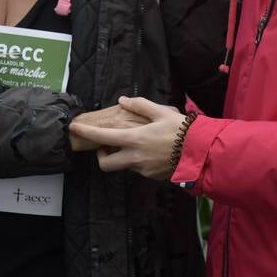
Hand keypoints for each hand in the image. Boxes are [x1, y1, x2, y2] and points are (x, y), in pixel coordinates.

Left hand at [69, 96, 186, 179]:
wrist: (201, 152)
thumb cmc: (182, 130)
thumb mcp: (161, 112)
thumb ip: (140, 105)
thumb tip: (123, 100)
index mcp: (134, 139)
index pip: (102, 137)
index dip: (86, 132)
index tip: (75, 128)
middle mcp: (135, 157)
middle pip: (105, 164)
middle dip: (100, 156)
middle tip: (106, 146)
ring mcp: (143, 169)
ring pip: (123, 166)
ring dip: (122, 156)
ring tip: (136, 143)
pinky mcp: (152, 176)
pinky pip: (138, 168)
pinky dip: (138, 160)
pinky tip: (152, 150)